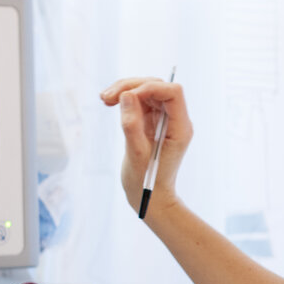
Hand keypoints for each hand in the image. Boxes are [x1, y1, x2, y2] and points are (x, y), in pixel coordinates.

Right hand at [99, 76, 192, 217]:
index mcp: (180, 128)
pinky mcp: (152, 121)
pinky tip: (109, 102)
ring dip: (125, 90)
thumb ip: (132, 124)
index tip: (127, 97)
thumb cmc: (147, 182)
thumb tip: (127, 95)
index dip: (150, 88)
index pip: (173, 93)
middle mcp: (175, 120)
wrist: (149, 197)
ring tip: (104, 99)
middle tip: (106, 97)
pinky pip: (140, 101)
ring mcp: (163, 119)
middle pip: (158, 87)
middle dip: (132, 86)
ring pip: (147, 91)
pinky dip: (124, 98)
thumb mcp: (136, 155)